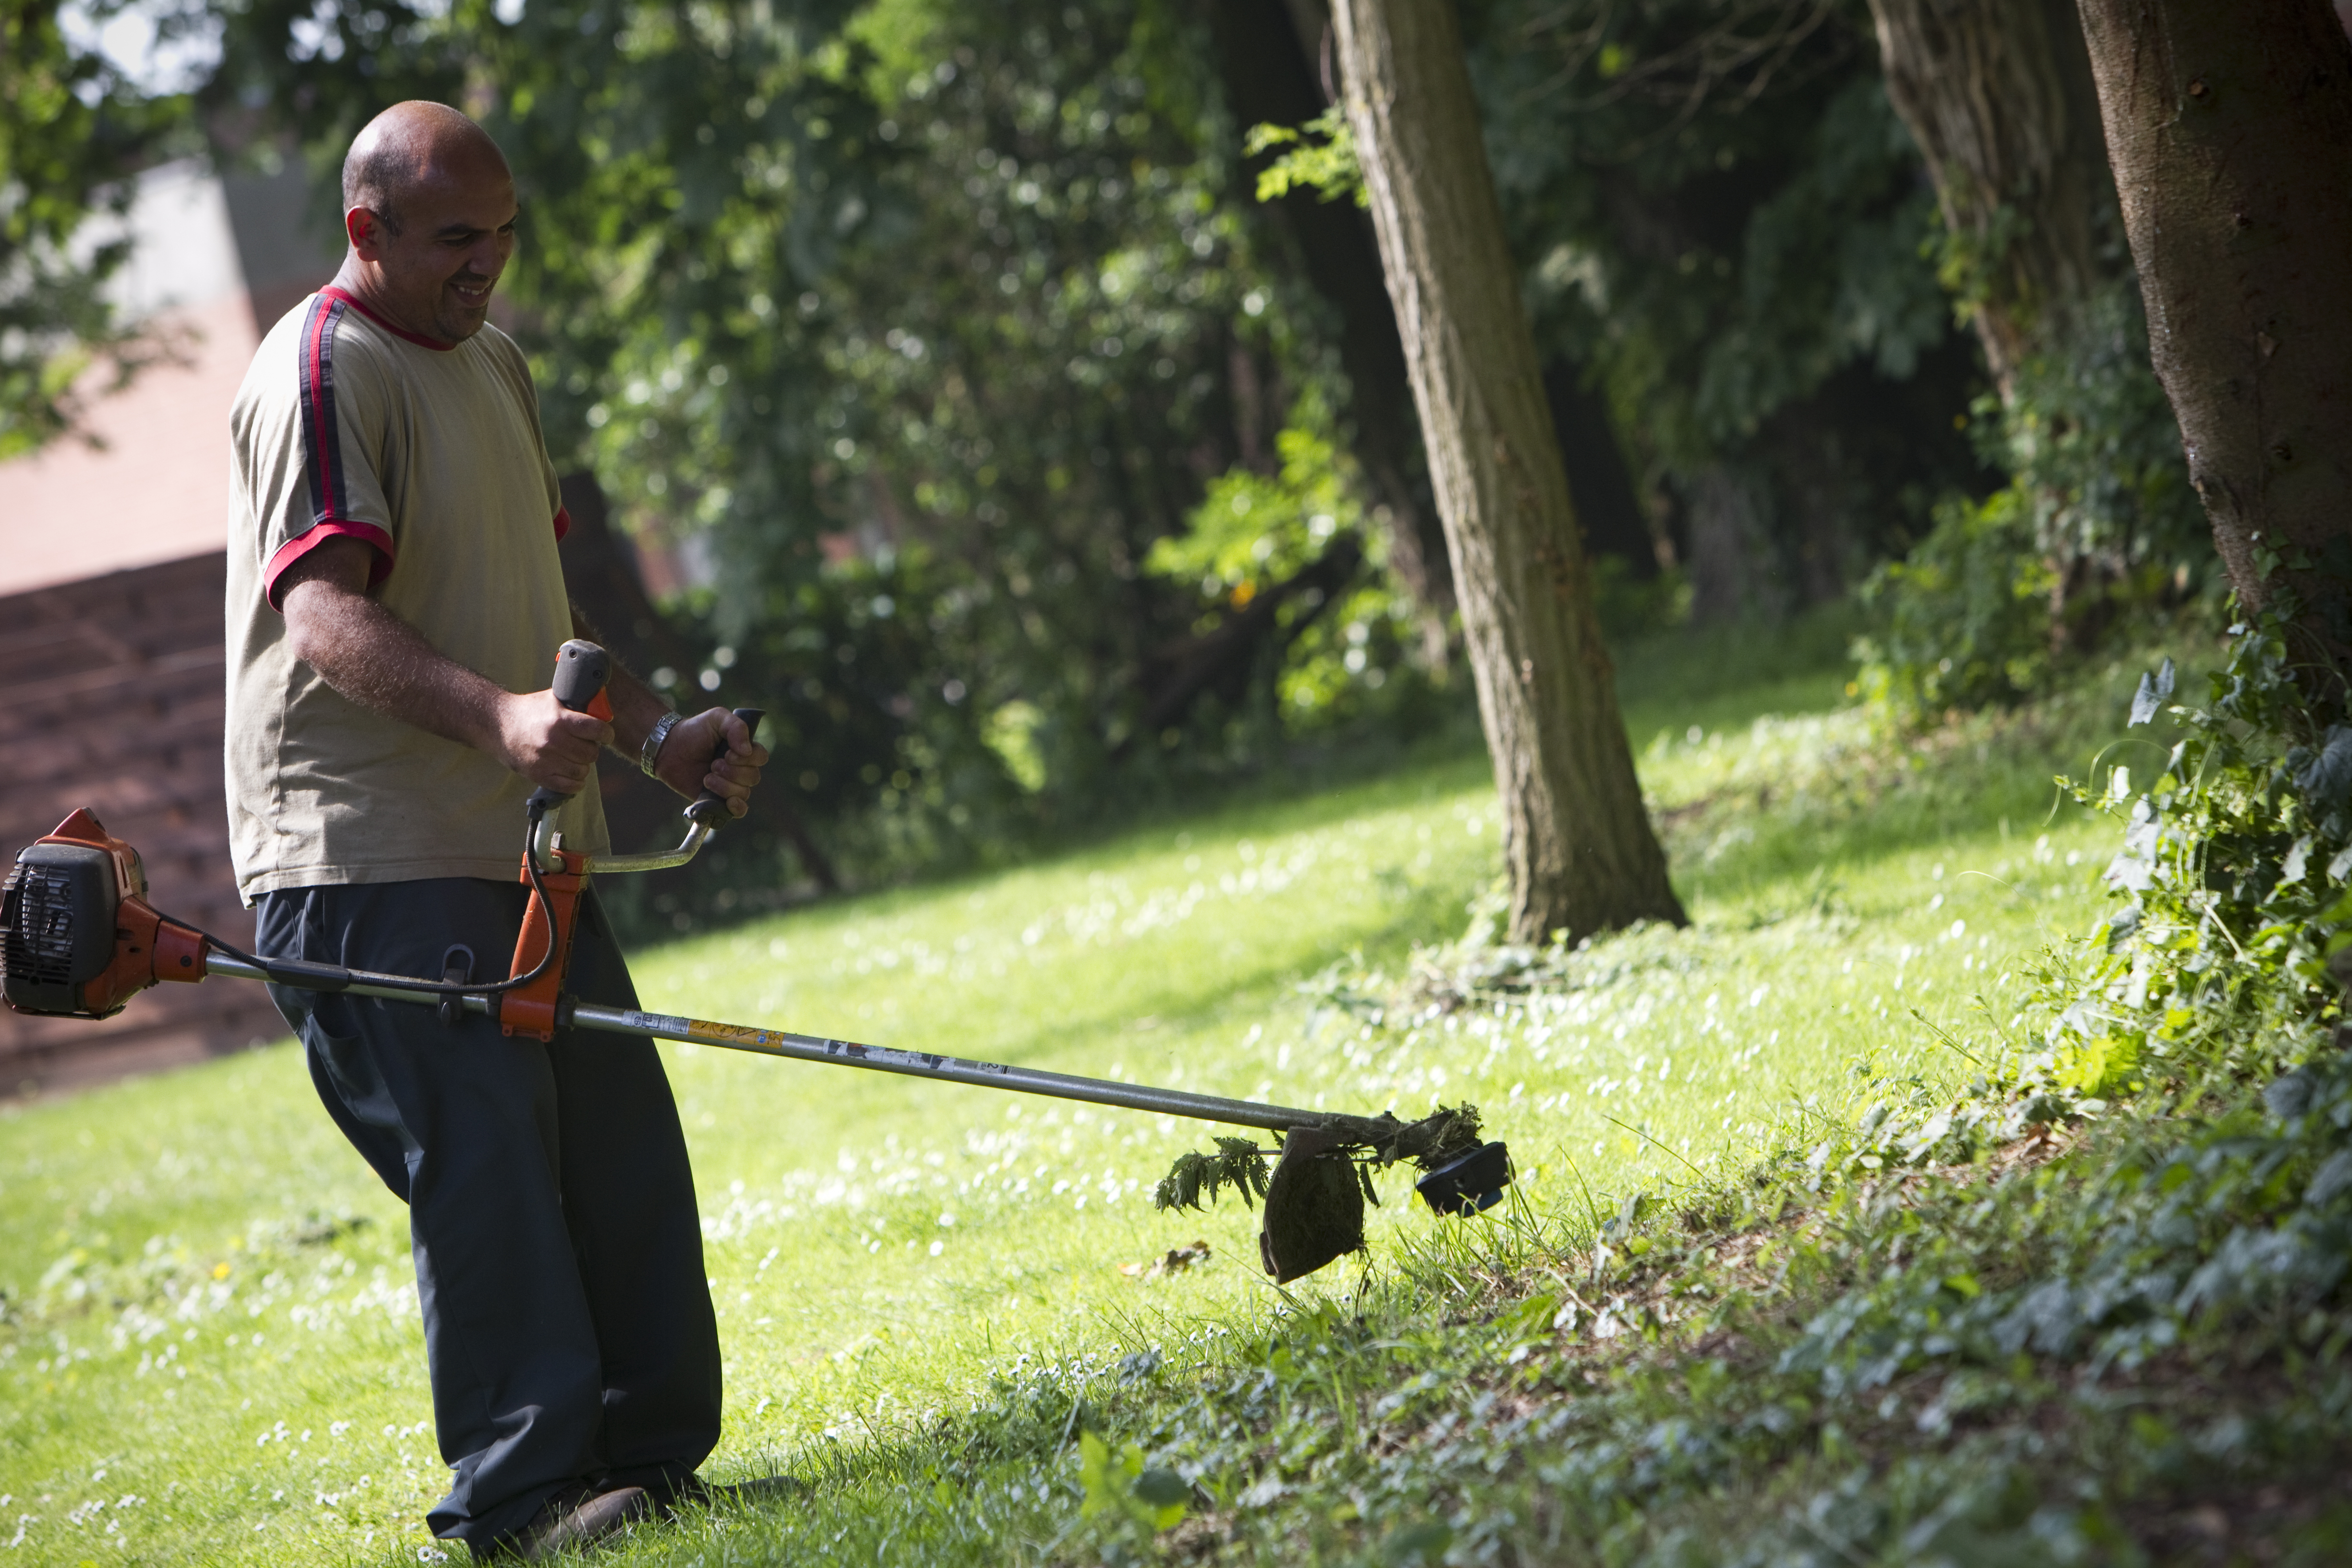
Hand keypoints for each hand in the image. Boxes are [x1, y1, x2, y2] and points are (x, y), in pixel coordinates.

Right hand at [495, 689, 611, 795]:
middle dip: (592, 749)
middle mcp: (553, 741)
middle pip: (591, 753)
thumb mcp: (553, 699)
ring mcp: (545, 760)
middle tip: (585, 745)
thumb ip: (577, 703)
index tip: (606, 735)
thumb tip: (603, 706)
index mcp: (560, 720)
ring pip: (582, 771)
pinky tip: (573, 774)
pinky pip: (568, 786)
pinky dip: (575, 783)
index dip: (606, 733)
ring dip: (583, 765)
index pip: (596, 730)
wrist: (497, 725)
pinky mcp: (538, 775)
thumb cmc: (529, 711)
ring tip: (575, 757)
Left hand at [654, 707, 767, 816]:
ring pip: (743, 793)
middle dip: (731, 772)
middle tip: (713, 764)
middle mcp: (740, 769)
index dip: (747, 759)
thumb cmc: (694, 731)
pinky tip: (729, 802)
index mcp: (743, 750)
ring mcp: (730, 785)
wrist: (669, 748)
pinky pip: (738, 811)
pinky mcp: (718, 800)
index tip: (728, 753)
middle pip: (753, 777)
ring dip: (724, 786)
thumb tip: (747, 750)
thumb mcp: (716, 718)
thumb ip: (736, 727)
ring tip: (706, 778)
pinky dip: (737, 808)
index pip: (761, 757)